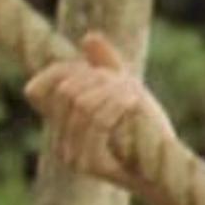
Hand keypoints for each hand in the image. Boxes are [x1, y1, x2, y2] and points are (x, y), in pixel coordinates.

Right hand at [23, 31, 174, 191]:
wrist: (165, 167)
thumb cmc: (146, 129)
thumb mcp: (126, 89)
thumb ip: (106, 64)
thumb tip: (88, 37)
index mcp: (62, 125)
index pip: (40, 89)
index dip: (66, 70)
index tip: (100, 72)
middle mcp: (60, 141)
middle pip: (66, 91)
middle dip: (97, 79)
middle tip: (124, 83)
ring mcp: (71, 155)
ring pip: (81, 103)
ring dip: (111, 91)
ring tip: (133, 93)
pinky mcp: (88, 165)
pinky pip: (95, 123)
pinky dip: (115, 106)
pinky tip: (133, 101)